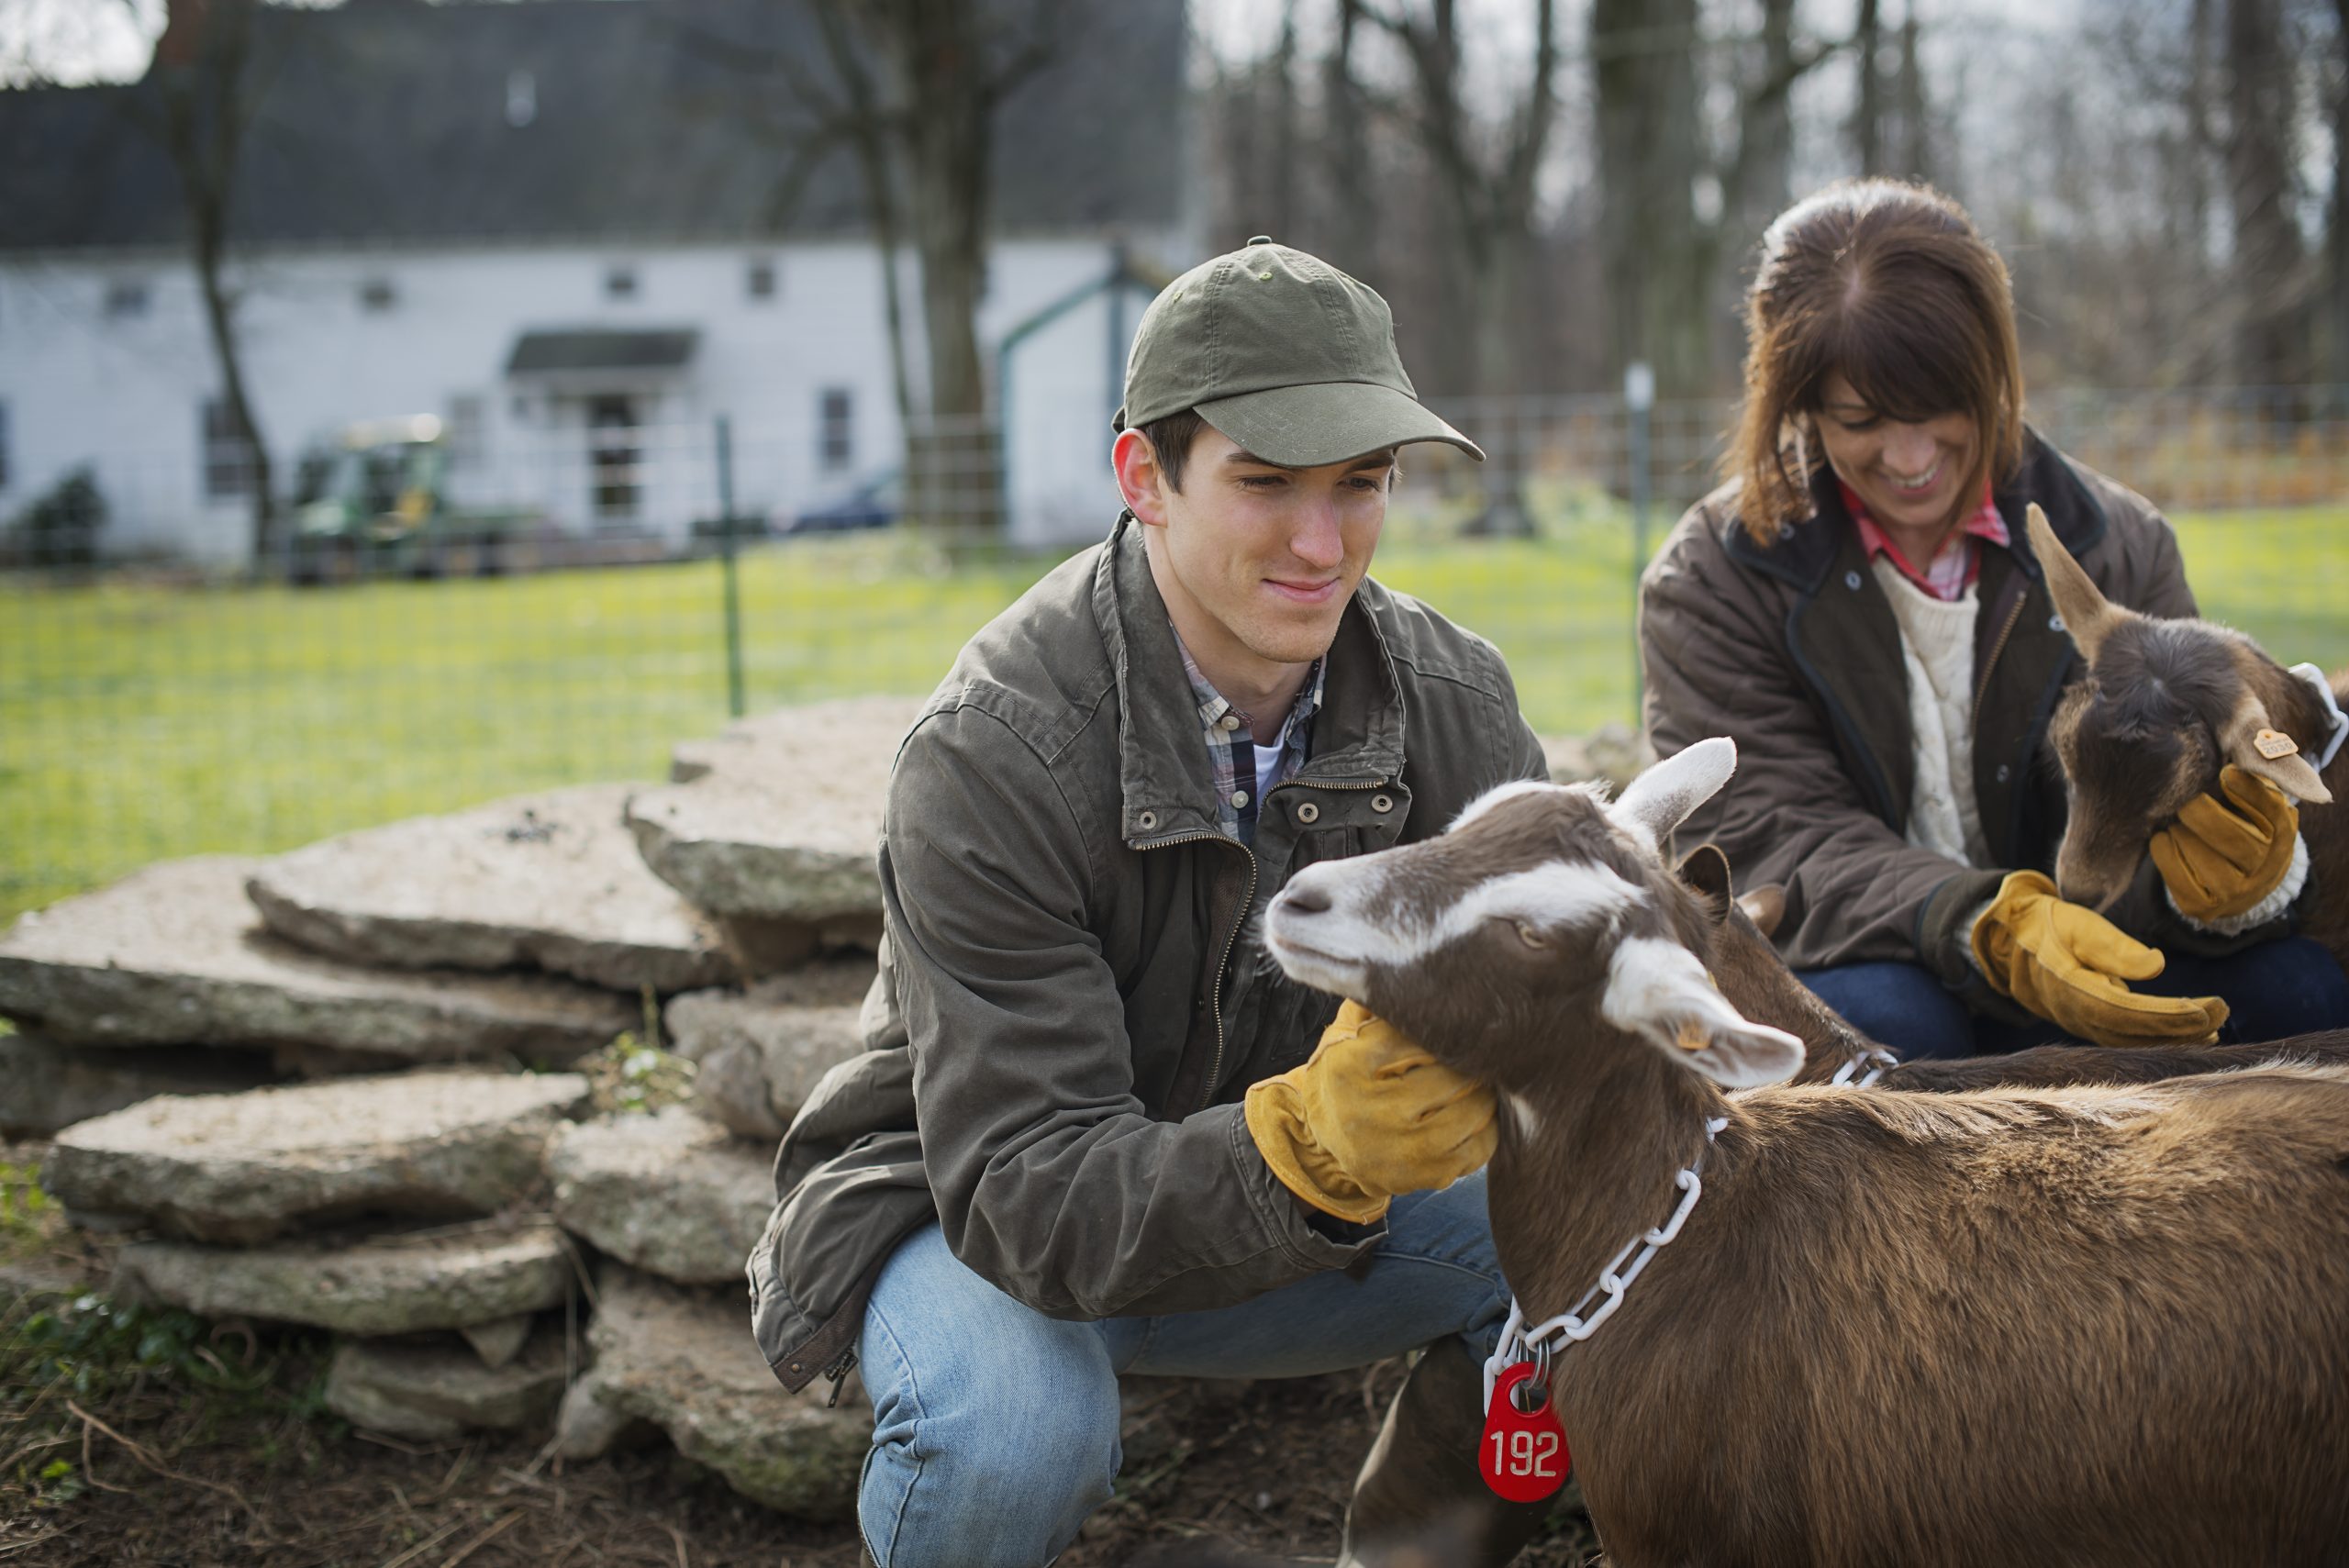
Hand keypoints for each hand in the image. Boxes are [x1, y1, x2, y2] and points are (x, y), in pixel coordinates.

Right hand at [1243, 1001, 1496, 1222]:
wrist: (1321, 1141)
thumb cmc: (1344, 1074)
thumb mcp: (1345, 1032)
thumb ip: (1374, 1003)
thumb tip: (1412, 962)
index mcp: (1349, 1066)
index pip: (1415, 1037)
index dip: (1442, 1028)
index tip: (1460, 1020)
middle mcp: (1370, 1111)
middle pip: (1449, 1075)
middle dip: (1470, 1060)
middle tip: (1483, 1049)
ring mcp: (1399, 1150)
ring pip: (1471, 1111)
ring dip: (1483, 1093)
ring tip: (1482, 1079)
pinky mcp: (1423, 1176)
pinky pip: (1478, 1148)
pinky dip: (1487, 1126)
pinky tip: (1478, 1112)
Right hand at [1970, 871, 2228, 1046]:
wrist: (2008, 939)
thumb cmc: (2047, 924)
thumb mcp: (2078, 924)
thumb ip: (2114, 947)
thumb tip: (2157, 966)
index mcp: (2069, 988)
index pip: (2127, 1011)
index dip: (2169, 1016)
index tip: (2208, 1009)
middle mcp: (2072, 1014)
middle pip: (2133, 1032)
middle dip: (2180, 1028)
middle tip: (2222, 1014)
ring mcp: (2076, 1022)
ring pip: (2129, 1040)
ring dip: (2171, 1038)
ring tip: (2212, 1030)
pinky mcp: (2084, 1021)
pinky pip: (2123, 1036)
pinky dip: (2154, 1037)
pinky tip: (2183, 1032)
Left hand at [2150, 765, 2301, 922]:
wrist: (2238, 882)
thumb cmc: (2242, 826)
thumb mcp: (2255, 803)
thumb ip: (2251, 780)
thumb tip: (2231, 766)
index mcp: (2282, 836)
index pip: (2272, 809)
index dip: (2247, 789)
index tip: (2225, 773)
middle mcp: (2264, 868)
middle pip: (2229, 834)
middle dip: (2198, 811)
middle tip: (2184, 800)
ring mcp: (2235, 892)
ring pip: (2197, 852)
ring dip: (2179, 830)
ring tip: (2177, 822)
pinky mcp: (2202, 906)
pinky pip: (2173, 872)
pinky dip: (2163, 849)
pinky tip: (2166, 838)